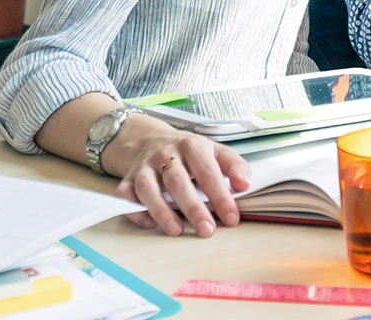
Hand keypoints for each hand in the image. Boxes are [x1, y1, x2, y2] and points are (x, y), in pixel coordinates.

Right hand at [105, 114, 250, 236]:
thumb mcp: (216, 151)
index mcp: (192, 146)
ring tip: (176, 230)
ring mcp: (144, 167)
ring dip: (162, 210)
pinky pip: (125, 195)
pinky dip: (134, 210)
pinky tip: (149, 223)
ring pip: (148, 188)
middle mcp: (165, 154)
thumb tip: (244, 185)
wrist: (149, 140)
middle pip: (178, 181)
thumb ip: (234, 166)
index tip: (232, 218)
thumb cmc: (189, 153)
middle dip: (193, 208)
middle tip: (207, 230)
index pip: (208, 172)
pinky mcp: (127, 179)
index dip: (221, 196)